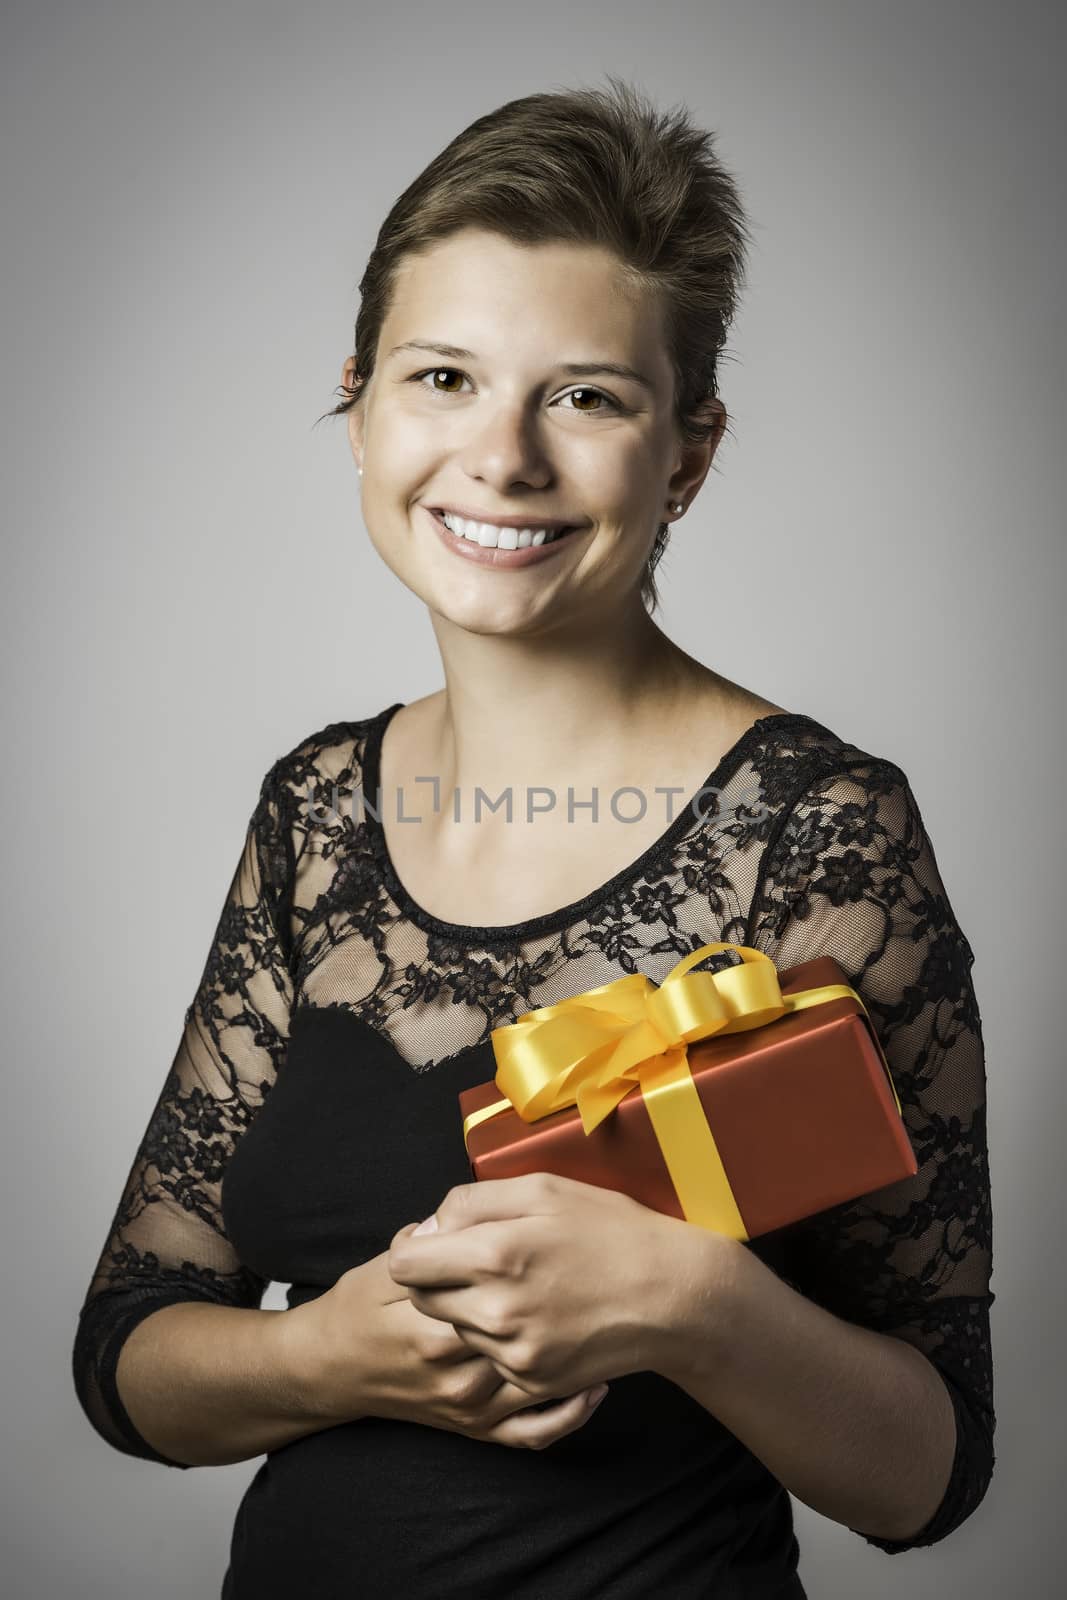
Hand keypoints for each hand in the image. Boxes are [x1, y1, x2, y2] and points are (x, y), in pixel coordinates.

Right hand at [283, 1230, 610, 1450]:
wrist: (331, 1370)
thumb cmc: (358, 1310)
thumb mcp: (385, 1265)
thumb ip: (429, 1243)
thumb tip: (466, 1216)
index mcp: (436, 1327)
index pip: (500, 1294)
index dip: (532, 1267)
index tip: (560, 1242)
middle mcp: (458, 1374)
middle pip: (529, 1336)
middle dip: (563, 1307)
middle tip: (602, 1277)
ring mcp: (470, 1408)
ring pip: (541, 1384)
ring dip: (580, 1357)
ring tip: (610, 1321)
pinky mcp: (476, 1428)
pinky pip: (535, 1431)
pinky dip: (571, 1414)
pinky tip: (597, 1387)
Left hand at [387, 1172, 696, 1401]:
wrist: (671, 1295)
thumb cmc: (609, 1230)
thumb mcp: (542, 1190)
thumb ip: (470, 1202)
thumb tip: (427, 1228)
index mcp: (493, 1256)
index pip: (404, 1266)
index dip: (415, 1248)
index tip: (435, 1241)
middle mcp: (496, 1312)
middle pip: (423, 1301)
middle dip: (440, 1277)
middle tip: (481, 1259)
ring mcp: (513, 1354)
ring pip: (456, 1329)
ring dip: (471, 1306)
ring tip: (519, 1283)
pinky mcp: (531, 1380)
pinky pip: (489, 1357)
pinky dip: (502, 1336)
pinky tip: (539, 1312)